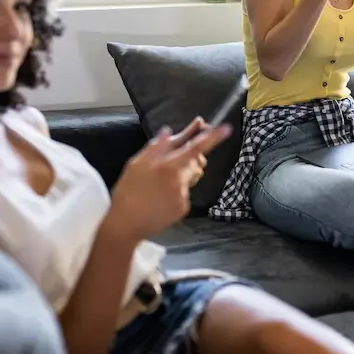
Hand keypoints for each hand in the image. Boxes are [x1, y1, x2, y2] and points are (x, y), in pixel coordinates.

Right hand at [108, 118, 230, 241]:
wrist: (126, 225)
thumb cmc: (128, 191)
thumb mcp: (136, 164)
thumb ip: (156, 147)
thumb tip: (169, 131)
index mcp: (168, 166)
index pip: (195, 148)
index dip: (212, 138)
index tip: (227, 128)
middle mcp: (180, 180)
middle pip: (196, 163)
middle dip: (190, 159)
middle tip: (171, 162)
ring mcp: (184, 196)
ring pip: (190, 178)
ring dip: (181, 175)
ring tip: (159, 185)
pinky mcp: (184, 208)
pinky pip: (186, 193)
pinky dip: (177, 192)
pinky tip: (161, 198)